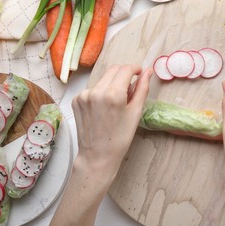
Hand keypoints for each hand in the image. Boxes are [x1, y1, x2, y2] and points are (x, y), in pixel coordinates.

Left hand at [72, 64, 151, 178]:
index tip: (140, 73)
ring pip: (103, 79)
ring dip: (112, 84)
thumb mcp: (135, 113)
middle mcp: (96, 91)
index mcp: (113, 94)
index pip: (126, 69)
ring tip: (116, 103)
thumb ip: (142, 89)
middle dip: (124, 74)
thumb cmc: (120, 138)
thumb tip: (148, 72)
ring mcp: (83, 95)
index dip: (135, 69)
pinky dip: (101, 93)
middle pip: (113, 70)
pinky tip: (104, 108)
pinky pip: (93, 89)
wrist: (97, 155)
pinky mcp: (76, 100)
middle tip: (131, 88)